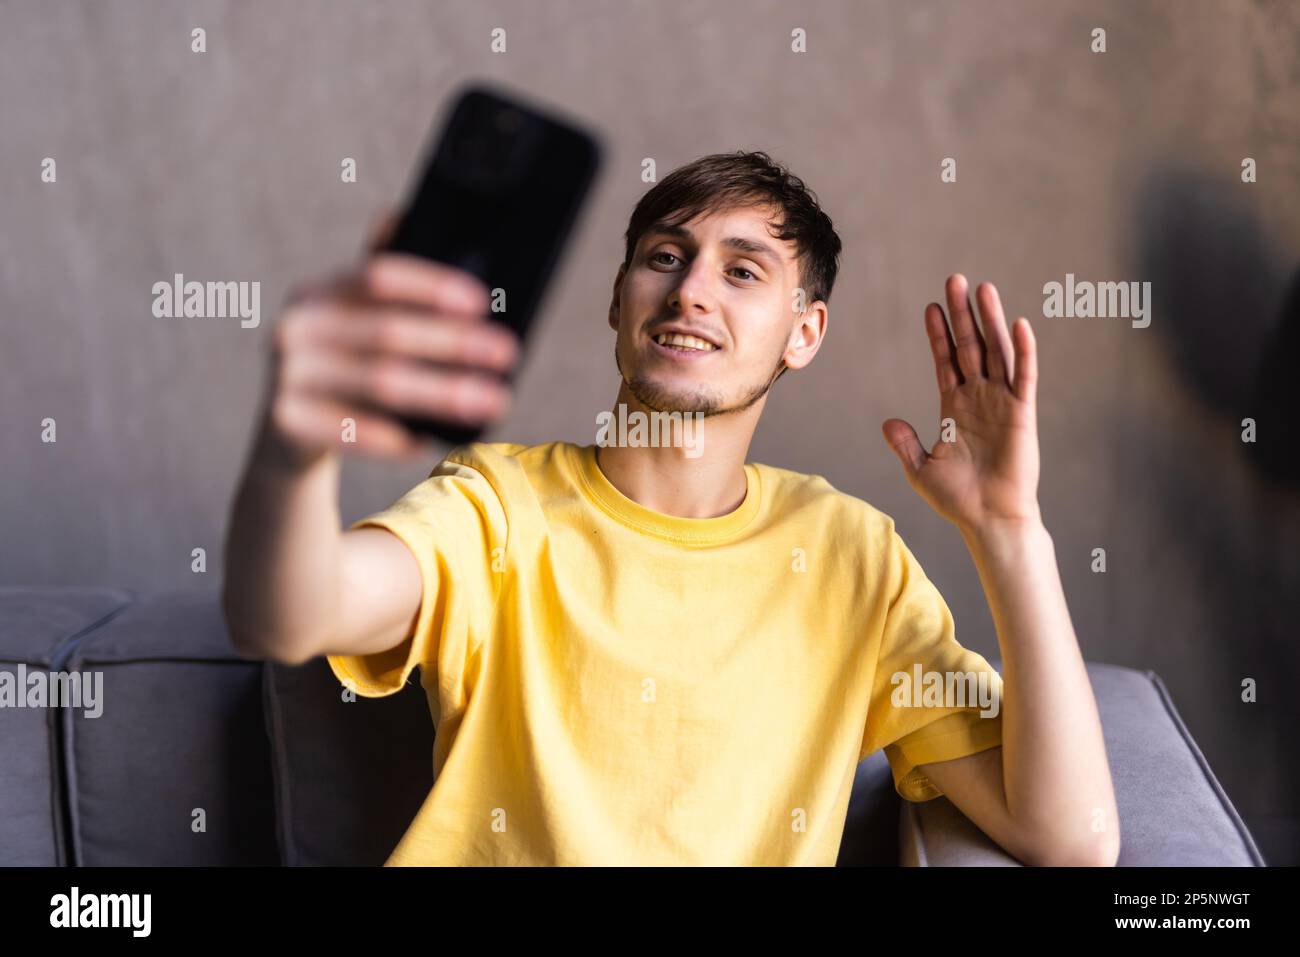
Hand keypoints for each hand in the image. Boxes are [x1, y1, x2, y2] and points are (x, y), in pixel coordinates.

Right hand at [257, 208, 520, 467]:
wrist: (289, 432)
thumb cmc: (343, 365)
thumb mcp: (357, 319)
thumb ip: (382, 280)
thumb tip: (402, 213)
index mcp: (319, 292)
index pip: (377, 276)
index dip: (430, 286)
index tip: (480, 302)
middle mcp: (296, 327)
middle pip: (387, 331)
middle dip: (454, 342)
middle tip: (506, 353)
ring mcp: (286, 375)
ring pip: (379, 382)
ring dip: (443, 392)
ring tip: (492, 401)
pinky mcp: (285, 422)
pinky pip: (354, 431)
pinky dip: (398, 438)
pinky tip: (435, 438)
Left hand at [881, 274, 1040, 535]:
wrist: (988, 520)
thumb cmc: (958, 499)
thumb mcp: (921, 470)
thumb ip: (905, 445)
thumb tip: (888, 423)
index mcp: (955, 408)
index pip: (946, 361)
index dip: (939, 335)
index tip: (931, 307)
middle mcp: (980, 398)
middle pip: (970, 346)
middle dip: (962, 314)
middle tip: (955, 280)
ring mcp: (1002, 403)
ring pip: (996, 352)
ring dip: (990, 321)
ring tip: (983, 289)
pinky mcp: (1023, 414)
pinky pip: (1024, 376)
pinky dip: (1024, 351)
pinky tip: (1018, 325)